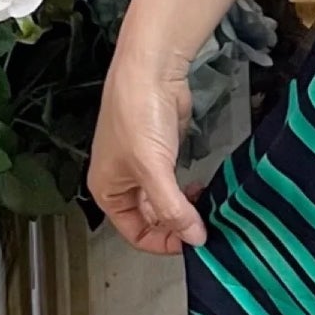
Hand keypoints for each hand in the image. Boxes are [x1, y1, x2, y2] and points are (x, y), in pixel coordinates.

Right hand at [89, 54, 204, 252]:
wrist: (150, 73)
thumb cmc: (137, 116)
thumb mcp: (153, 170)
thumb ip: (173, 208)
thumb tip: (194, 238)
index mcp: (108, 192)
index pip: (135, 233)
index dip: (163, 242)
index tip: (191, 242)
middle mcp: (123, 184)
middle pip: (152, 220)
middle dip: (177, 224)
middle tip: (205, 224)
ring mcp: (143, 169)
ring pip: (166, 203)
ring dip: (186, 208)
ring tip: (206, 206)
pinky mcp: (163, 155)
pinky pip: (176, 185)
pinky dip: (190, 191)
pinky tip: (203, 189)